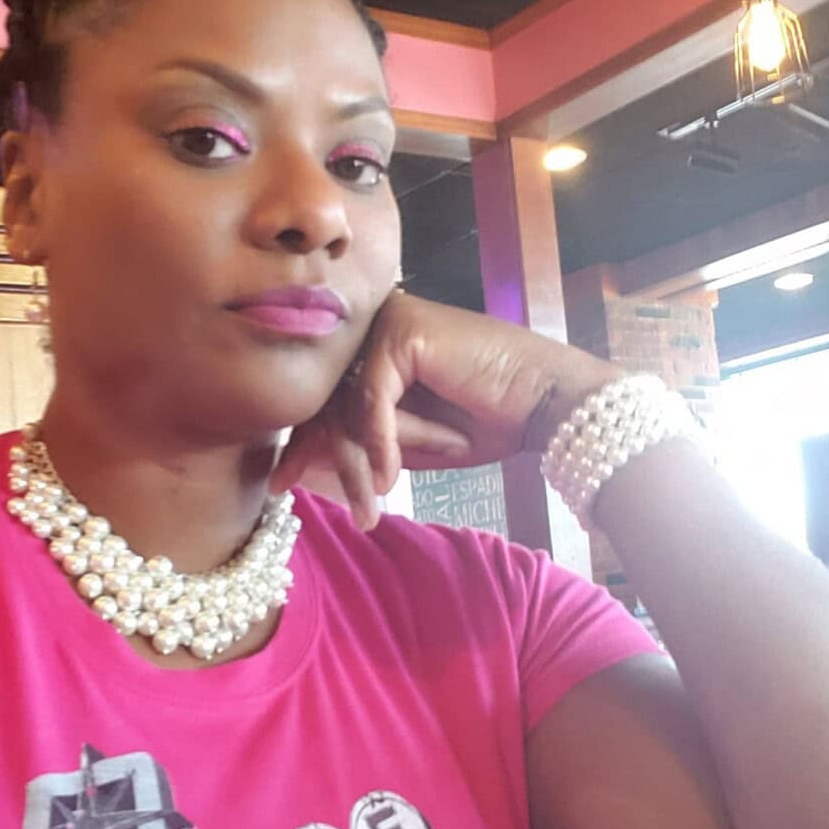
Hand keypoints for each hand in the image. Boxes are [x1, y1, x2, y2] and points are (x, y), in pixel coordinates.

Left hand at [270, 292, 620, 528]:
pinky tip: (388, 478)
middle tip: (294, 493)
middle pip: (327, 398)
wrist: (547, 404)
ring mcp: (386, 321)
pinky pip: (372, 399)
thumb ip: (361, 439)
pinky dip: (381, 442)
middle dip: (319, 456)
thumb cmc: (486, 421)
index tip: (281, 482)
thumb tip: (304, 453)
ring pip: (347, 404)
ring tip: (370, 507)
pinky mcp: (403, 330)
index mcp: (373, 345)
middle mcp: (374, 324)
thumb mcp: (408, 440)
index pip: (323, 395)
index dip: (302, 440)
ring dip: (360, 463)